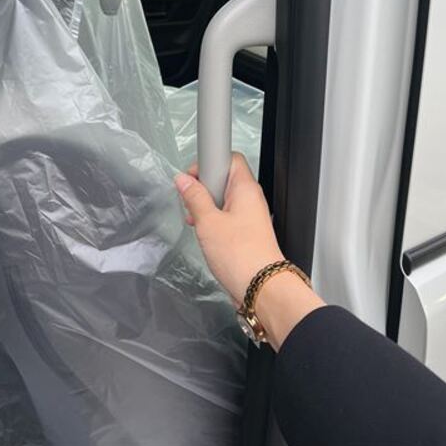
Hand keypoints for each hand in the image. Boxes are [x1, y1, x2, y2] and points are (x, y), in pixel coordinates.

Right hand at [174, 153, 283, 304]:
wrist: (261, 287)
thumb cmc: (241, 255)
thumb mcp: (207, 222)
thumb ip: (194, 198)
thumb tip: (184, 181)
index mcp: (245, 188)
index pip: (229, 158)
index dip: (207, 164)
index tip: (192, 178)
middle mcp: (251, 199)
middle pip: (224, 180)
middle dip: (203, 190)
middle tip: (192, 204)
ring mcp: (251, 216)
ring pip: (224, 201)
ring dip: (206, 209)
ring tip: (197, 224)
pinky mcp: (248, 233)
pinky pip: (228, 218)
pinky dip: (214, 223)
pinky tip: (206, 236)